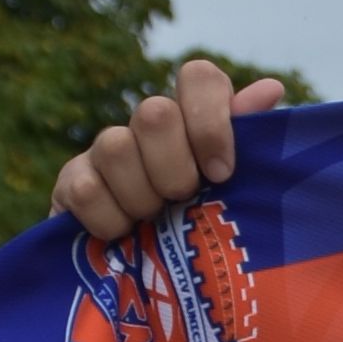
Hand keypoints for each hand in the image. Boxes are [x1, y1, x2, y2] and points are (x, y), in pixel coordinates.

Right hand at [51, 58, 286, 238]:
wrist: (148, 265)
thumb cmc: (205, 215)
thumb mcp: (236, 183)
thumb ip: (250, 136)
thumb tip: (270, 87)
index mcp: (194, 115)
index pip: (197, 76)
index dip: (210, 120)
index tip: (221, 172)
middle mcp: (148, 123)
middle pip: (153, 112)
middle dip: (174, 167)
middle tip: (184, 198)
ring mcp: (105, 148)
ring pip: (115, 147)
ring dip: (141, 195)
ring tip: (153, 218)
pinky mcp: (71, 181)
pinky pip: (85, 190)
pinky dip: (110, 219)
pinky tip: (124, 232)